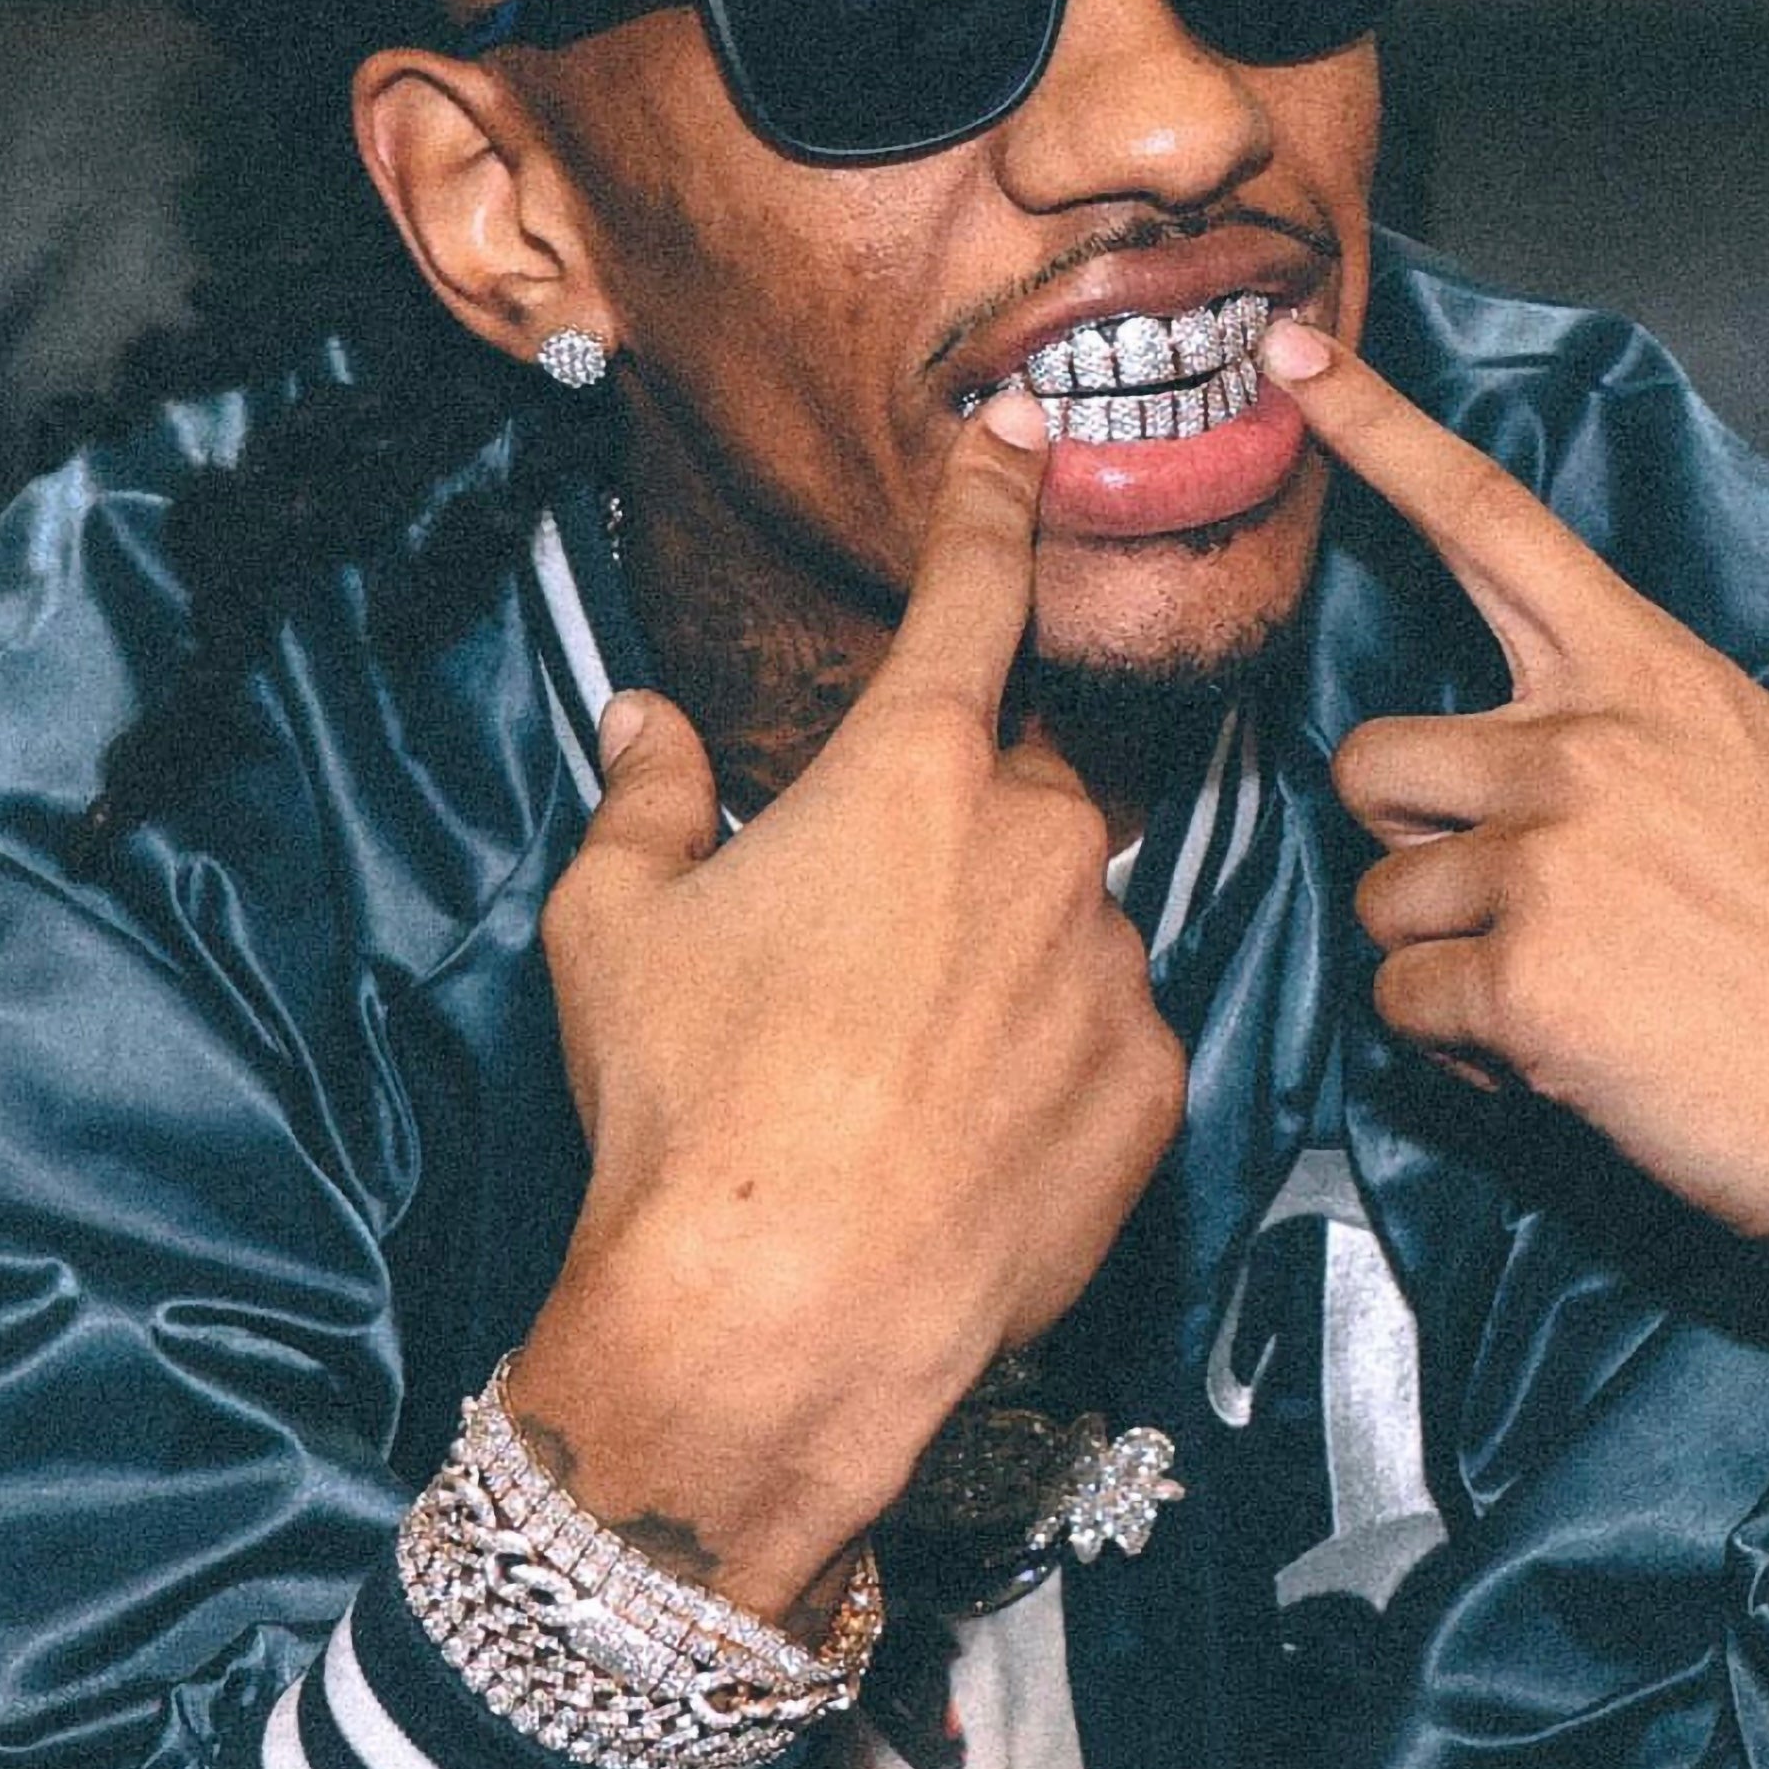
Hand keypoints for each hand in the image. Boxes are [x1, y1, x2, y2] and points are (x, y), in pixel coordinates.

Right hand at [505, 406, 1184, 1617]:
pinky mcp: (1155, 1082)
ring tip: (901, 1070)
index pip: (971, 593)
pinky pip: (1109, 1031)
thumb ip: (645, 799)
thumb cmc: (689, 1110)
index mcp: (911, 772)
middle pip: (1016, 785)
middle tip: (866, 938)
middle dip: (958, 828)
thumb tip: (645, 722)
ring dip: (1005, 953)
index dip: (993, 506)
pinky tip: (968, 1136)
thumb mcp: (613, 930)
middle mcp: (1039, 841)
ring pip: (1066, 915)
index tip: (1024, 443)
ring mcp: (1111, 962)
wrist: (783, 1325)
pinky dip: (1052, 1058)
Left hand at [1262, 322, 1768, 1383]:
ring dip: (1446, 962)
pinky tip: (1574, 1065)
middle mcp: (1584, 743)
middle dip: (1409, 841)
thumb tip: (1534, 775)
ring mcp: (1549, 858)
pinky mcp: (1526, 983)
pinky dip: (1466, 1056)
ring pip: (1383, 899)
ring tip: (1576, 1000)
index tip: (1292, 355)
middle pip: (1370, 758)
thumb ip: (1638, 743)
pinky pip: (1408, 1008)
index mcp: (1653, 675)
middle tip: (1511, 902)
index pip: (1490, 516)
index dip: (1377, 428)